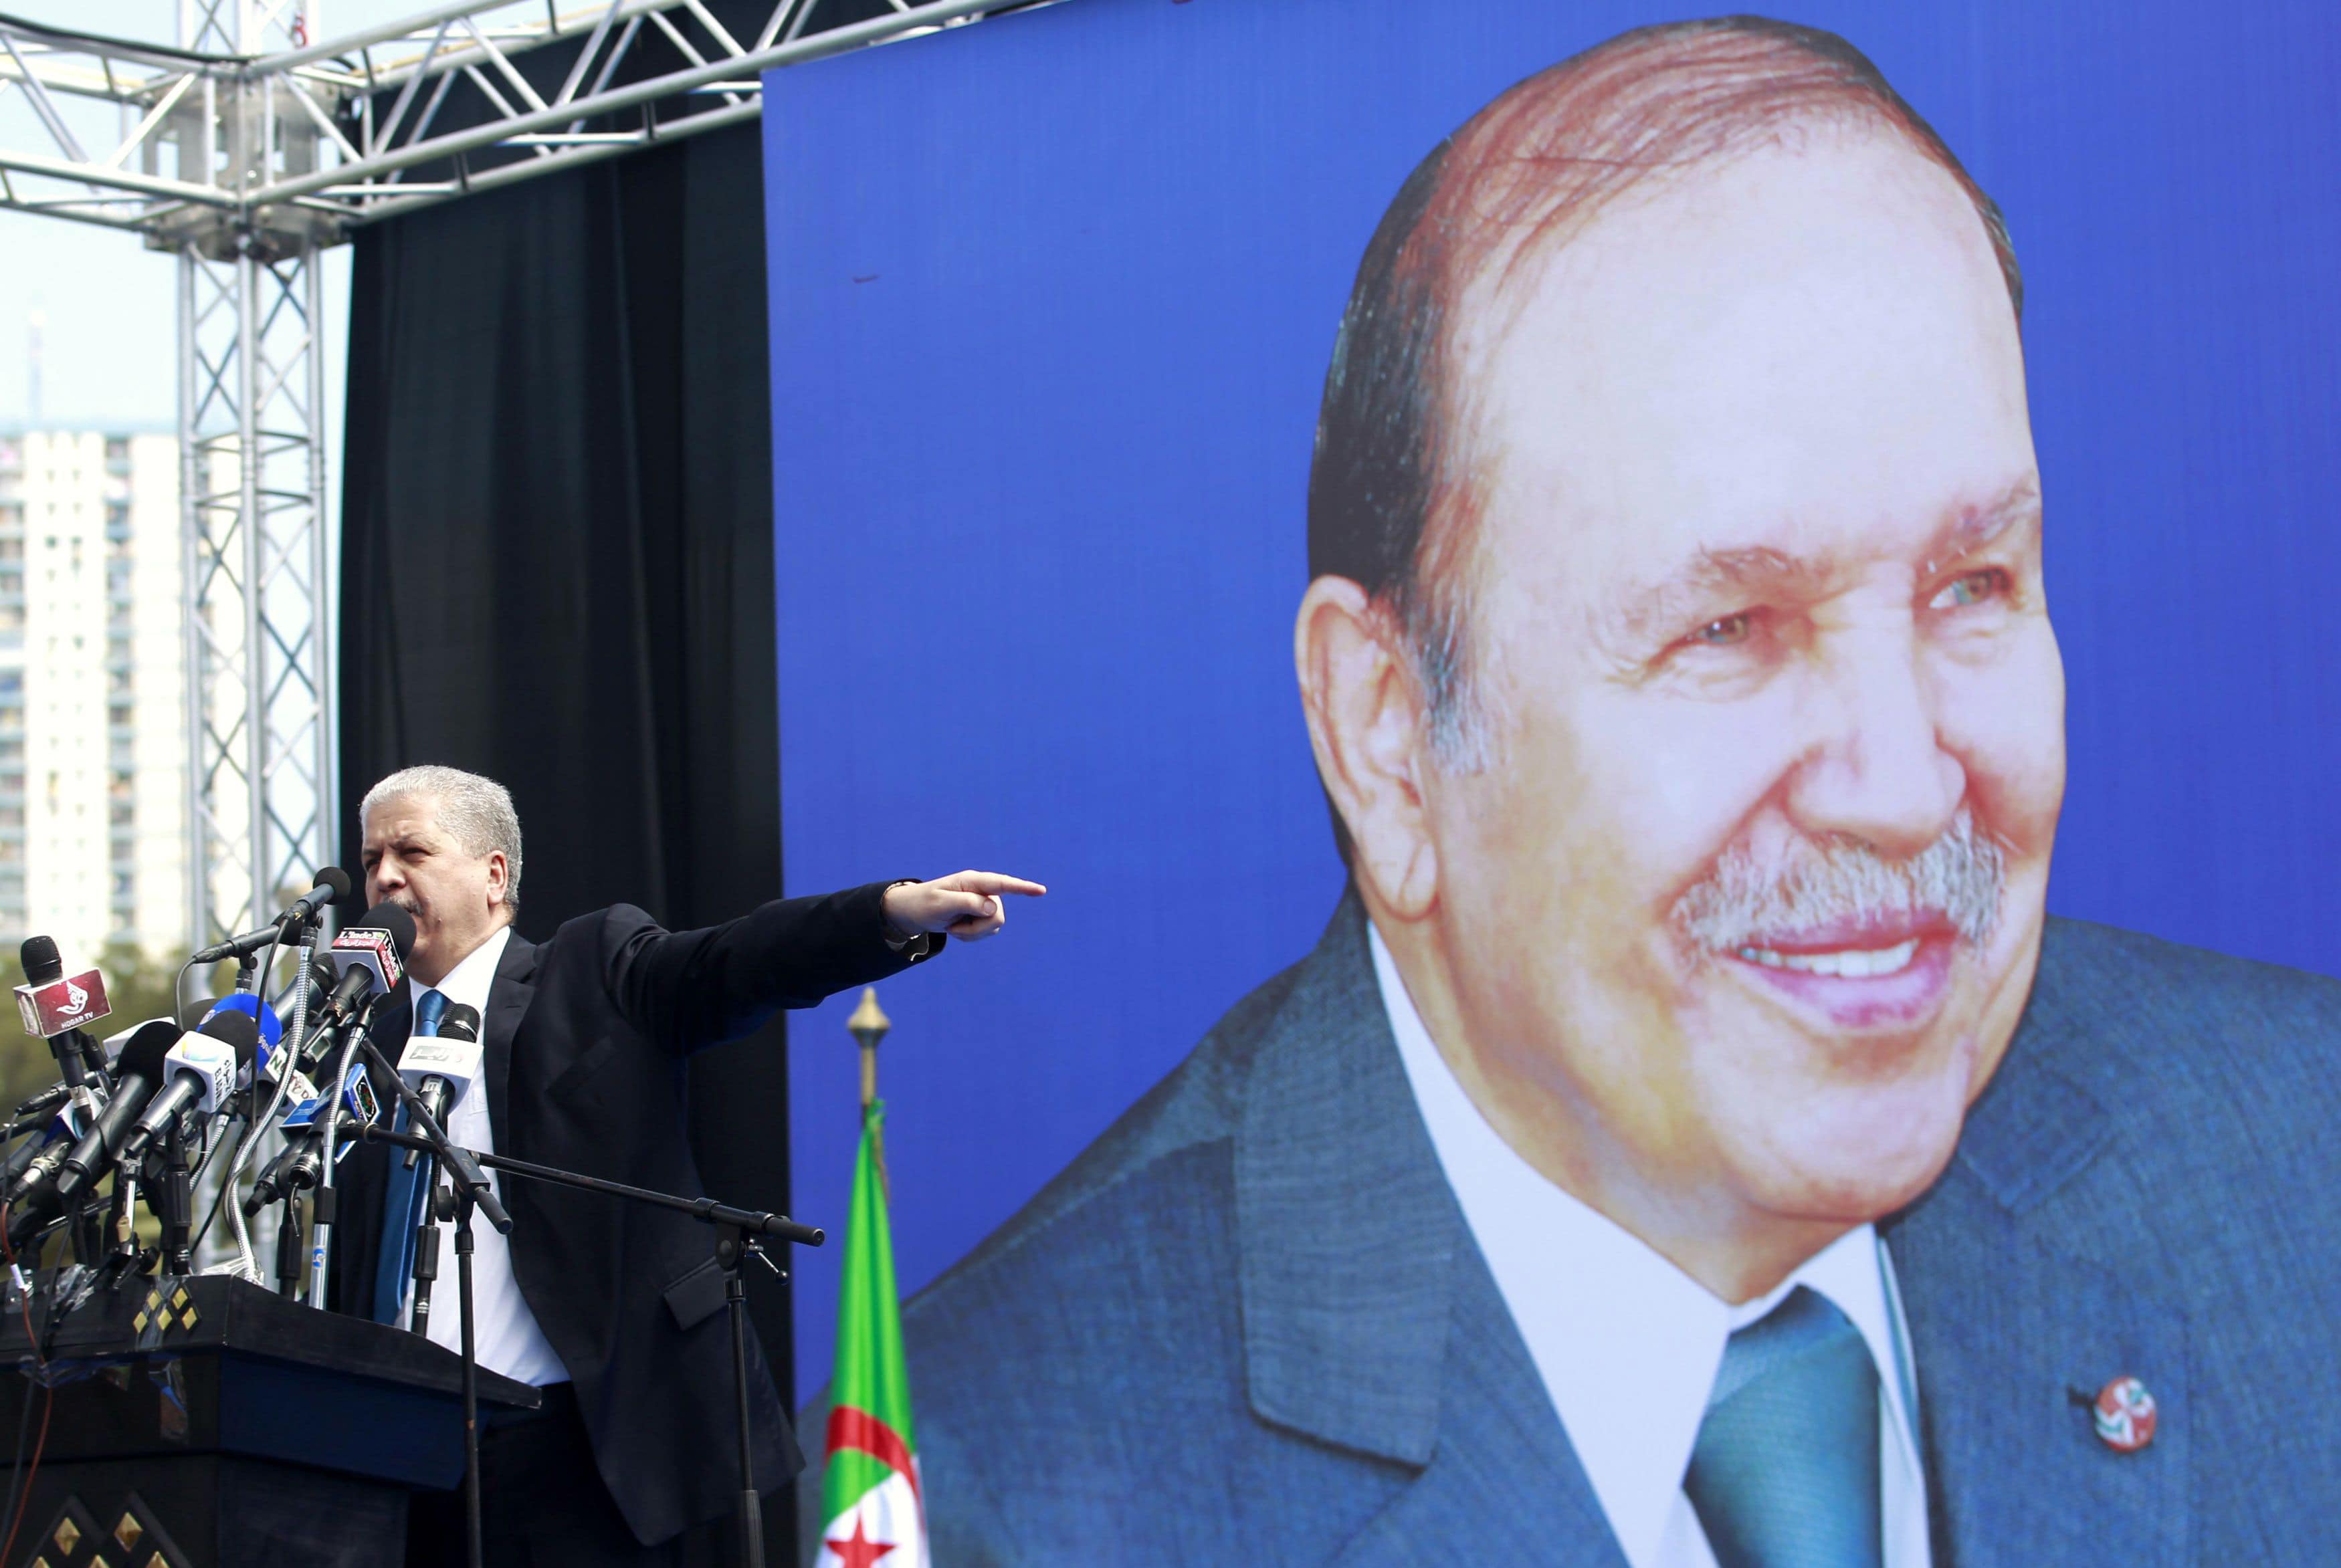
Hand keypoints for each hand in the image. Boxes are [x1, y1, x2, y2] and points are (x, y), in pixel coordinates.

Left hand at [883, 871, 1046, 942]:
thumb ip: (967, 904)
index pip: (1001, 884)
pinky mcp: (981, 916)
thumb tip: (994, 907)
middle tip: (953, 927)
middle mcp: (982, 890)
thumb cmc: (924, 904)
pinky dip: (970, 936)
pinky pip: (987, 932)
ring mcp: (983, 903)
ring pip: (994, 926)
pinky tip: (956, 929)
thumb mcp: (941, 904)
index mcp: (972, 881)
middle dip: (977, 929)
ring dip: (972, 933)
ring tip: (953, 927)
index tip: (1041, 891)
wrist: (914, 912)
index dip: (1022, 887)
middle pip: (997, 916)